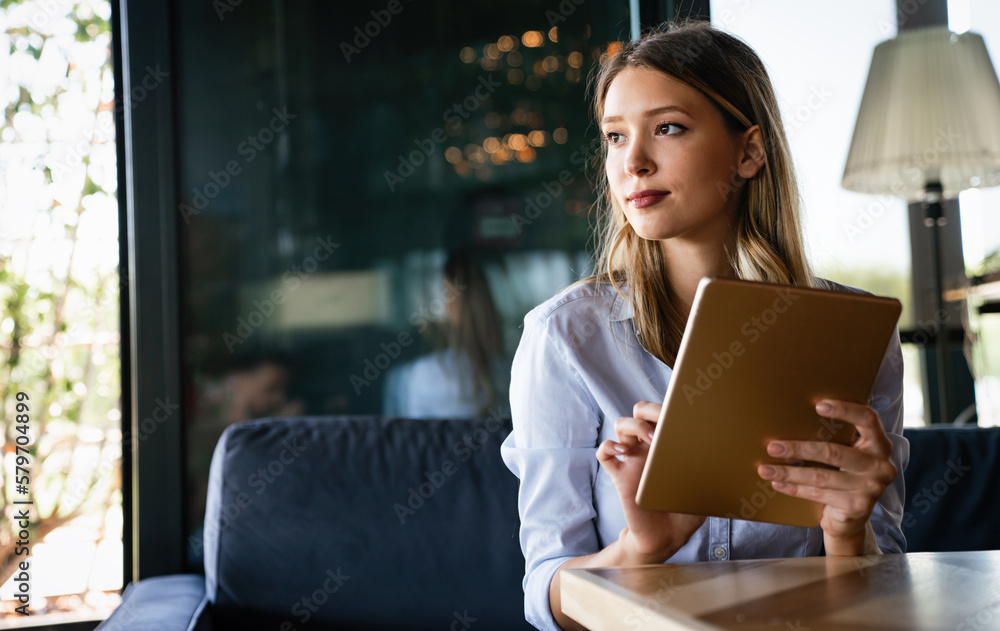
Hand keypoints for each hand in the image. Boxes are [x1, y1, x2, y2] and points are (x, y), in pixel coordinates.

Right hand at [597, 401, 705, 563]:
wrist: (667, 538)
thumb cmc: (687, 510)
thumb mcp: (707, 487)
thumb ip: (712, 471)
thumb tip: (728, 456)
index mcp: (670, 444)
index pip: (664, 413)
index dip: (668, 405)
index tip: (680, 411)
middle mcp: (649, 447)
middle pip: (639, 412)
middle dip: (649, 410)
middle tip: (663, 421)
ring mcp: (632, 460)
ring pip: (621, 426)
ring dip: (634, 426)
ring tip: (650, 439)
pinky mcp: (620, 477)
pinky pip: (604, 454)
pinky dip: (608, 446)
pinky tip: (621, 451)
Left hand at [756, 399, 896, 555]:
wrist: (852, 518)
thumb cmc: (845, 475)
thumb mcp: (848, 453)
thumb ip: (838, 436)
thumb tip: (796, 412)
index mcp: (880, 445)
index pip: (868, 420)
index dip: (845, 410)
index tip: (818, 405)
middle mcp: (881, 466)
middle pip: (834, 452)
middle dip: (799, 449)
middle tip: (772, 447)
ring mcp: (871, 488)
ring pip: (821, 476)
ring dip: (789, 472)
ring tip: (765, 469)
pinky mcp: (857, 507)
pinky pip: (818, 494)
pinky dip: (794, 489)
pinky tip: (777, 484)